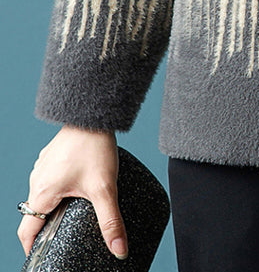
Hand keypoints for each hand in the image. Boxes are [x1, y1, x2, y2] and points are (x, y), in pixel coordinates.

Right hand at [17, 125, 127, 260]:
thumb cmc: (94, 147)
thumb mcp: (104, 189)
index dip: (33, 249)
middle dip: (48, 227)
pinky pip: (52, 179)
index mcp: (42, 193)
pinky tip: (79, 187)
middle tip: (64, 236)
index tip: (41, 257)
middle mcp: (37, 180)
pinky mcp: (53, 156)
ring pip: (44, 195)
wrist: (94, 114)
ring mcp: (44, 166)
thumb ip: (110, 221)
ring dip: (55, 206)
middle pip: (36, 214)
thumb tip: (119, 250)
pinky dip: (61, 188)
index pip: (27, 232)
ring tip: (74, 213)